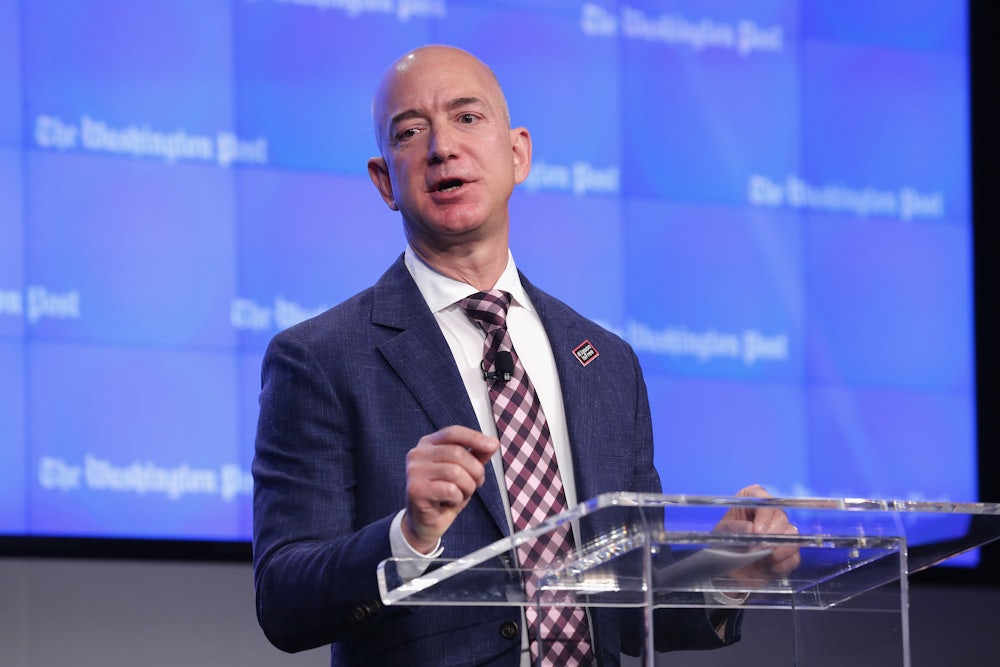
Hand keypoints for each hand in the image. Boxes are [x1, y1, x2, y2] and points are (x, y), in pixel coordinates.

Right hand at [402, 425, 498, 553]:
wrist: (426, 523)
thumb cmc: (444, 495)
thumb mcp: (464, 472)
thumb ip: (476, 456)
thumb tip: (492, 443)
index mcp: (428, 444)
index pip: (453, 433)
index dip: (474, 437)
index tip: (492, 445)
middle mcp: (417, 454)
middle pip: (458, 453)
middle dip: (475, 471)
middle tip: (476, 483)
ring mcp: (414, 471)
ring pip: (455, 472)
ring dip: (467, 487)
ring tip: (461, 494)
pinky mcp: (415, 490)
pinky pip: (450, 490)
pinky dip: (457, 498)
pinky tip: (450, 502)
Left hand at [715, 484, 800, 583]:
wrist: (726, 569)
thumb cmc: (722, 544)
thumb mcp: (721, 533)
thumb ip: (733, 528)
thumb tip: (751, 529)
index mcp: (751, 501)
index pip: (761, 498)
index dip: (763, 515)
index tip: (757, 531)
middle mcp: (770, 513)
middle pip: (781, 516)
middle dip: (772, 534)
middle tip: (760, 548)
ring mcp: (782, 532)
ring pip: (792, 534)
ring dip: (779, 549)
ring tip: (764, 559)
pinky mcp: (788, 553)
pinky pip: (794, 556)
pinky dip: (783, 563)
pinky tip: (769, 568)